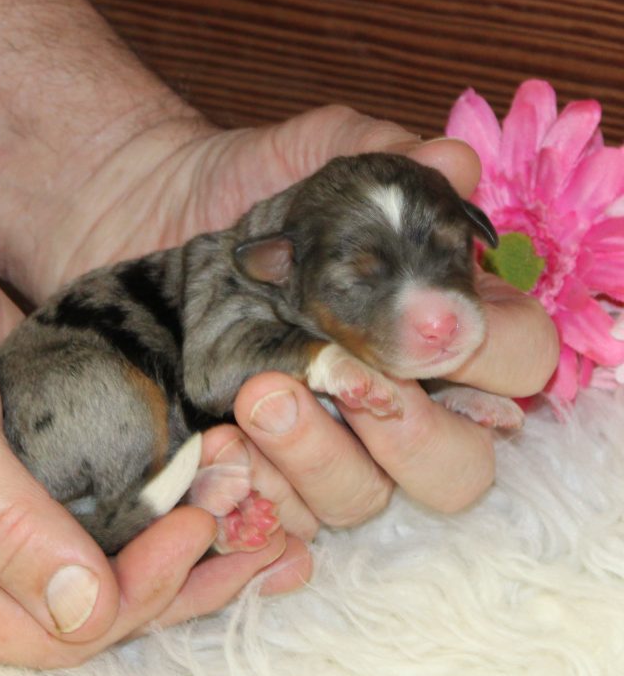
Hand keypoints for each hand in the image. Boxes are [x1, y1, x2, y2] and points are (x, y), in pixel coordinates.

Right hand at [0, 195, 308, 667]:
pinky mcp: (61, 440)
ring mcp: (31, 492)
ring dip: (191, 518)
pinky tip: (224, 453)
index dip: (133, 597)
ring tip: (258, 495)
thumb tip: (87, 614)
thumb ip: (1, 526)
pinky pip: (125, 471)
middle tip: (257, 525)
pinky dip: (174, 469)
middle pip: (103, 593)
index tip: (192, 532)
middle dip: (184, 566)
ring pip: (123, 534)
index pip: (51, 630)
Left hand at [36, 106, 558, 540]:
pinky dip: (258, 490)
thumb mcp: (313, 157)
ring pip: (366, 500)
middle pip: (459, 466)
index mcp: (440, 326)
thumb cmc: (252, 203)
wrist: (156, 231)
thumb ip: (385, 156)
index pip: (518, 362)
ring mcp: (339, 447)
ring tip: (259, 398)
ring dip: (318, 458)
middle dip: (412, 435)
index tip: (422, 327)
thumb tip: (453, 165)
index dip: (490, 354)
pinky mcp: (274, 474)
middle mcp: (404, 401)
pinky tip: (221, 443)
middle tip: (350, 382)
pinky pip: (288, 519)